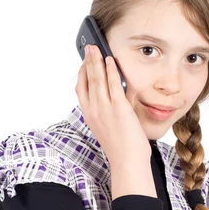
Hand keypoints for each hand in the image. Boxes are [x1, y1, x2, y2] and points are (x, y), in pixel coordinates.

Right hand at [75, 44, 151, 163]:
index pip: (80, 90)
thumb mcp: (108, 128)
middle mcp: (94, 111)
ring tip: (96, 48)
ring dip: (96, 61)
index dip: (81, 74)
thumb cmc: (121, 148)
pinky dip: (111, 70)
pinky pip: (113, 84)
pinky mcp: (119, 108)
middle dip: (87, 61)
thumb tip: (115, 95)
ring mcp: (105, 109)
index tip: (84, 63)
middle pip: (87, 80)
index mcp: (90, 116)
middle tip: (88, 48)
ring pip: (97, 79)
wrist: (127, 161)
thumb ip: (108, 111)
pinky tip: (110, 60)